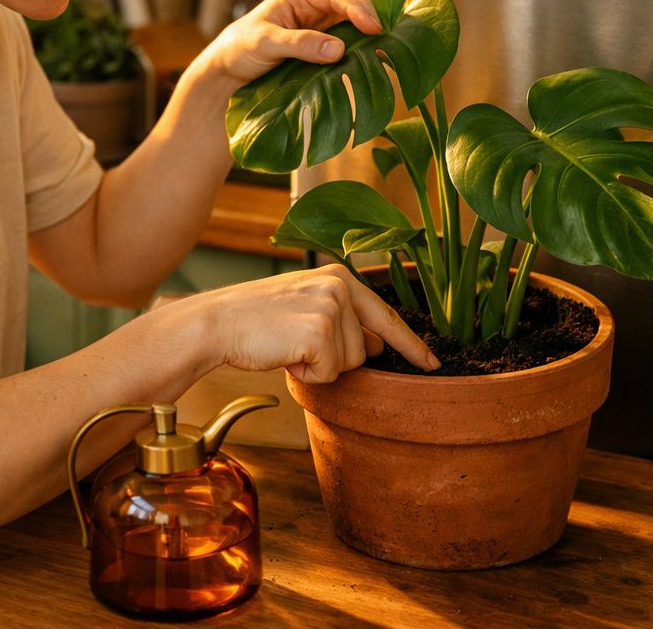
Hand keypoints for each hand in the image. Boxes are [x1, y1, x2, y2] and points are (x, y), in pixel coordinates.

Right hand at [193, 265, 439, 382]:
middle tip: (294, 344)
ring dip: (318, 367)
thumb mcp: (306, 308)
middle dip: (333, 359)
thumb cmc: (257, 320)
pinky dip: (306, 375)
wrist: (219, 323)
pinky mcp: (320, 331)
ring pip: (349, 365)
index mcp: (339, 277)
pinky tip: (284, 355)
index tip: (433, 363)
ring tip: (287, 346)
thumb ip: (343, 319)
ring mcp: (331, 307)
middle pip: (364, 350)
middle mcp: (340, 286)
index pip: (386, 315)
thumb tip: (376, 345)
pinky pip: (330, 374)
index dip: (411, 345)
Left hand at [194, 0, 382, 91]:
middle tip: (383, 41)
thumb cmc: (240, 47)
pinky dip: (357, 50)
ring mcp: (319, 26)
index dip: (357, 10)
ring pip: (352, 26)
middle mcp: (313, 6)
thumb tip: (338, 49)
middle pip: (350, 7)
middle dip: (367, 20)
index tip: (374, 28)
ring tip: (381, 51)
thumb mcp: (266, 43)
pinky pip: (345, 44)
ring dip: (365, 37)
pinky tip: (367, 60)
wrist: (228, 68)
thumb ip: (300, 44)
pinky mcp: (321, 45)